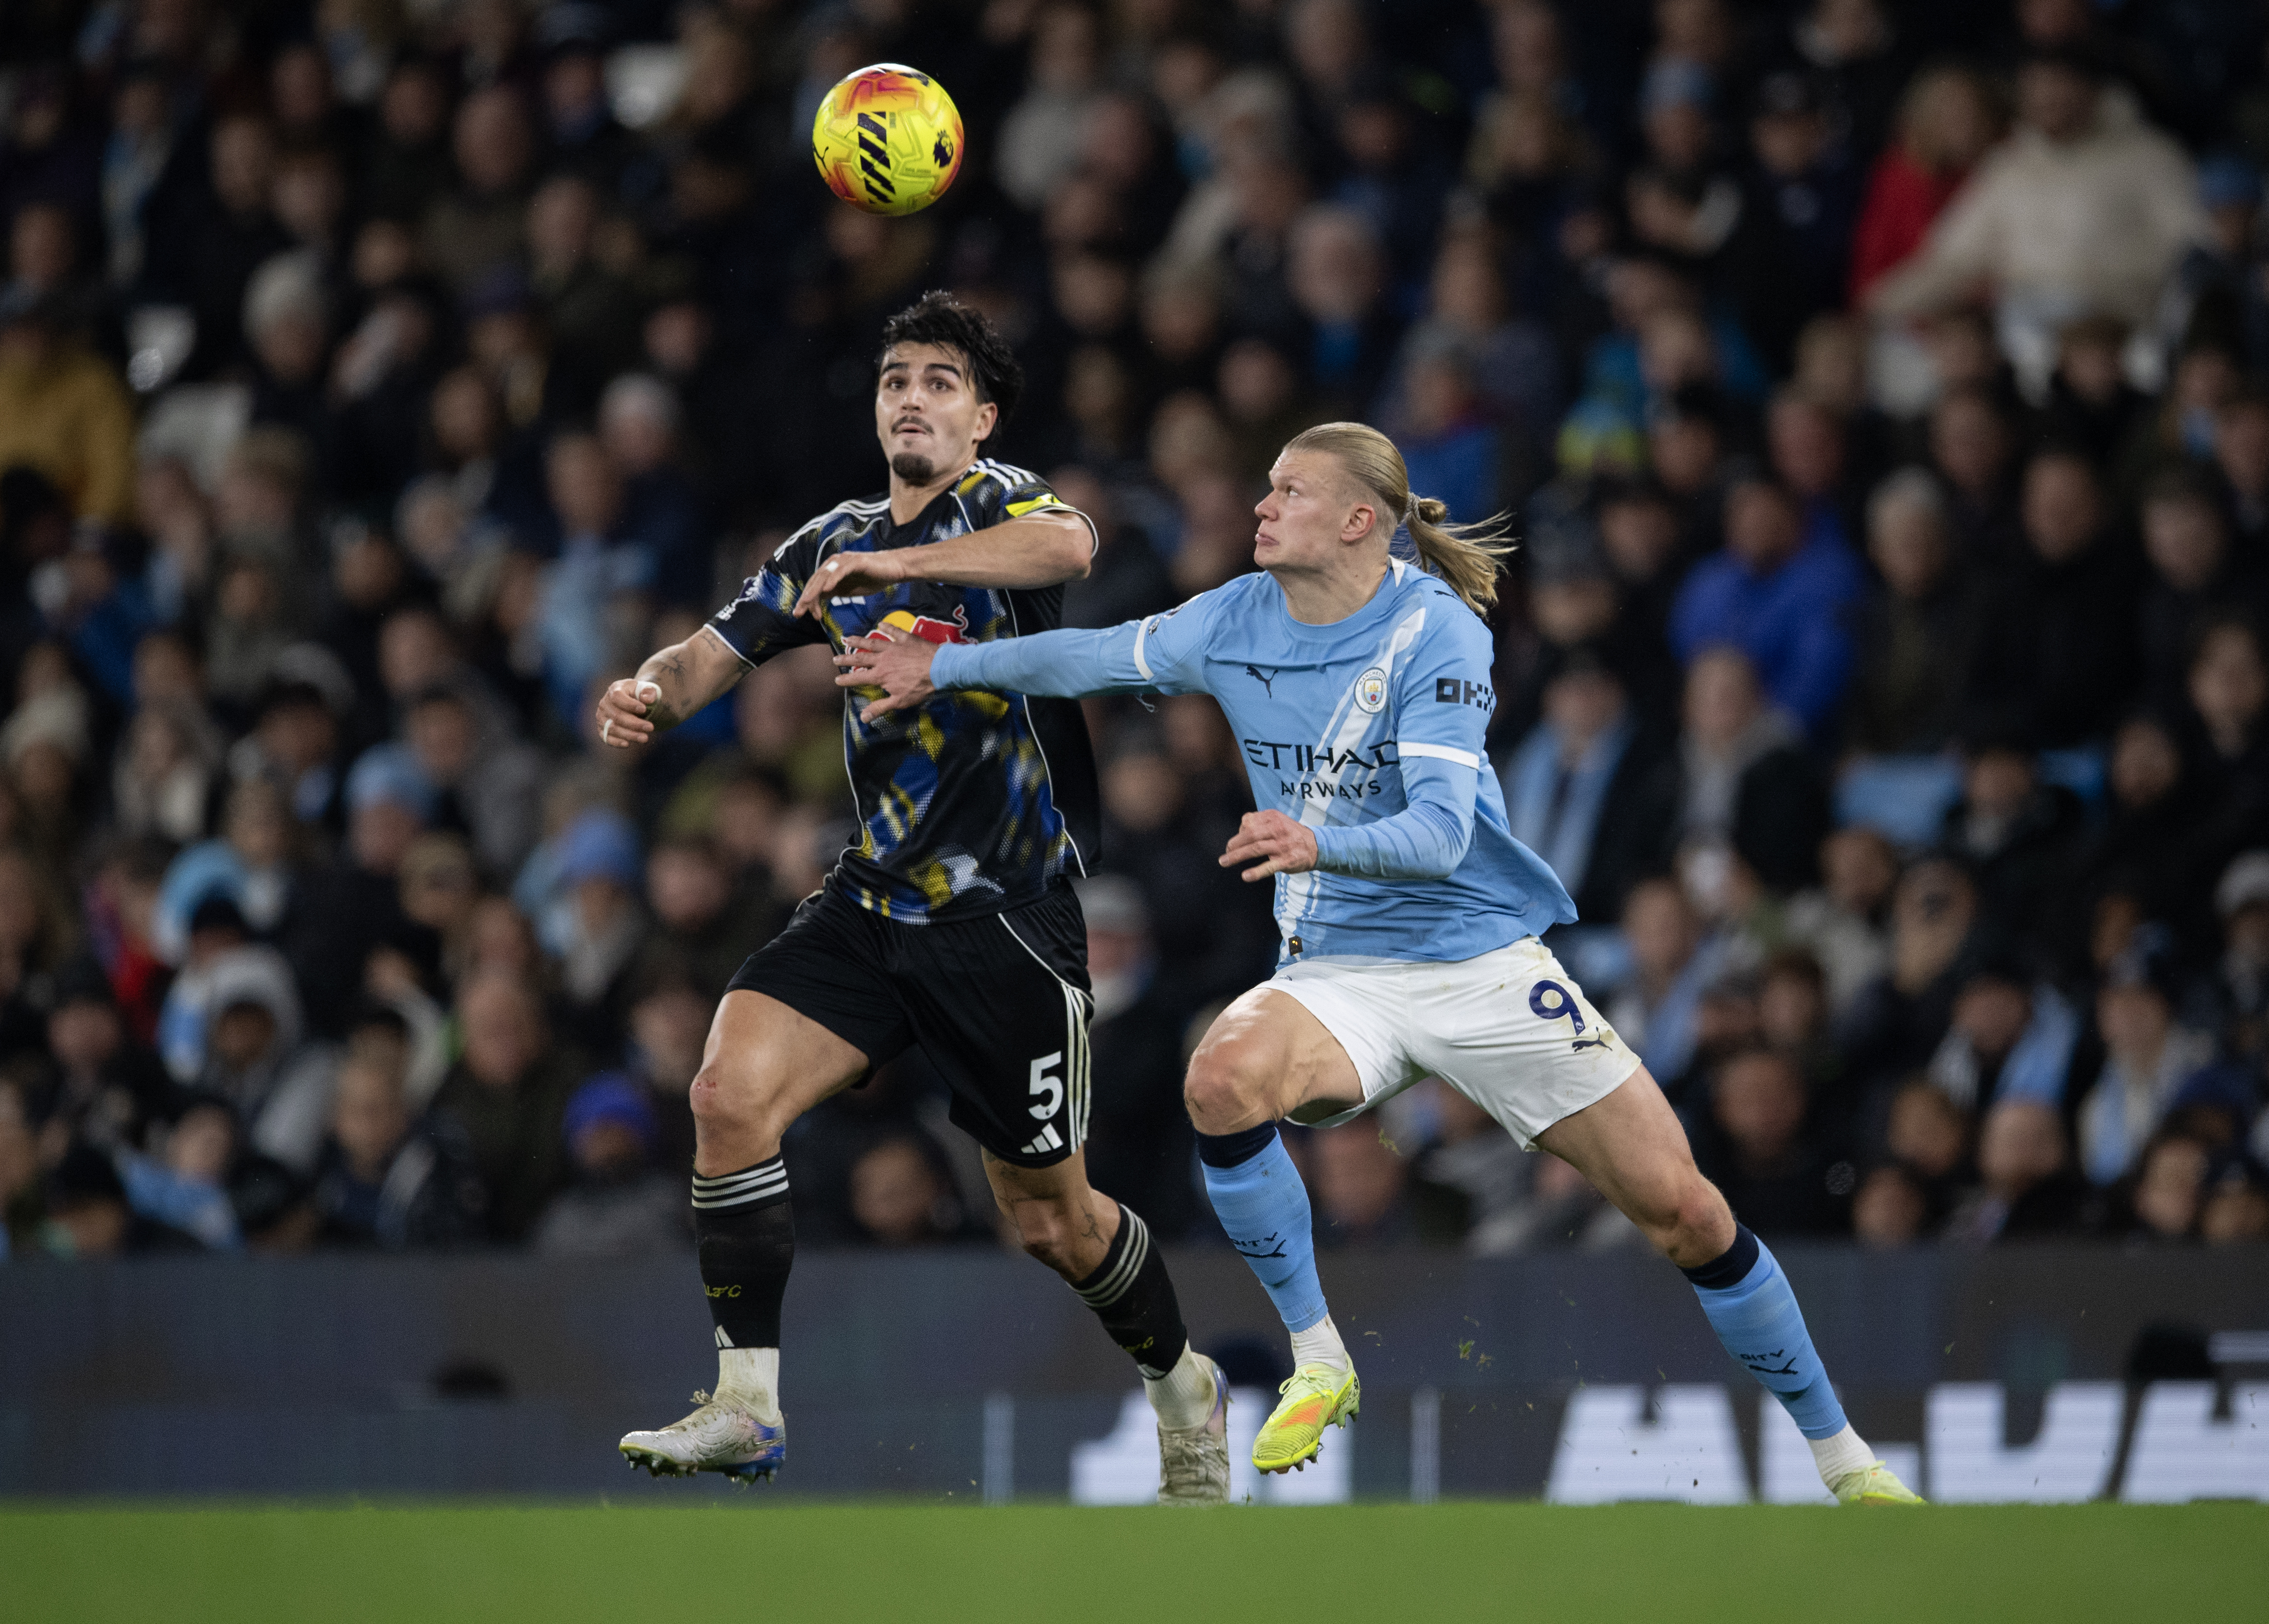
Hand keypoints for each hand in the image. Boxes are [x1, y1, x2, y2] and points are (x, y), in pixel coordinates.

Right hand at [595, 677, 661, 748]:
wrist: (631, 701)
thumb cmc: (638, 695)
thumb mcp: (645, 689)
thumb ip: (649, 692)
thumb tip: (648, 699)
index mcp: (614, 689)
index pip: (617, 697)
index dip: (630, 704)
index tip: (644, 709)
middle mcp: (604, 703)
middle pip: (617, 715)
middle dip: (635, 723)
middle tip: (650, 727)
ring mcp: (601, 717)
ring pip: (613, 728)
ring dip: (629, 734)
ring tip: (645, 738)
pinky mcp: (602, 729)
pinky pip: (606, 737)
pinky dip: (615, 742)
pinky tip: (627, 744)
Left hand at [793, 550, 907, 617]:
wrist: (892, 569)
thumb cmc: (871, 578)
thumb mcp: (847, 589)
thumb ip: (833, 592)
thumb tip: (817, 600)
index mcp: (831, 570)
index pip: (814, 586)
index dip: (807, 600)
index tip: (802, 614)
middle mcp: (834, 562)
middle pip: (815, 581)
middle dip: (805, 597)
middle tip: (798, 612)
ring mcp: (844, 560)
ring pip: (825, 576)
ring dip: (814, 590)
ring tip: (807, 602)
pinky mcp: (855, 561)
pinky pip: (841, 571)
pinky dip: (833, 579)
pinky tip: (826, 590)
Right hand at [834, 627, 937, 720]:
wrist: (939, 668)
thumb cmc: (920, 687)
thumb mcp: (899, 701)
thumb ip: (880, 707)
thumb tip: (863, 718)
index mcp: (880, 675)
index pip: (859, 677)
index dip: (847, 679)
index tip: (837, 679)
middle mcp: (883, 659)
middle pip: (861, 658)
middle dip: (847, 658)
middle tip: (835, 658)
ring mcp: (893, 647)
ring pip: (872, 642)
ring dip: (859, 640)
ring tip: (848, 638)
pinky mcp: (905, 639)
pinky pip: (894, 631)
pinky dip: (886, 627)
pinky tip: (880, 624)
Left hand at [1220, 810, 1317, 881]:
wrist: (1316, 846)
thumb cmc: (1291, 834)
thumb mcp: (1278, 820)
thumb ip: (1259, 822)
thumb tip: (1239, 831)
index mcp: (1273, 817)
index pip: (1248, 821)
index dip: (1239, 831)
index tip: (1236, 841)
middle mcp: (1277, 829)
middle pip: (1249, 835)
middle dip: (1233, 844)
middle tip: (1225, 852)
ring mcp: (1282, 845)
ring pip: (1256, 848)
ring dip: (1237, 856)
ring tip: (1225, 862)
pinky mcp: (1287, 860)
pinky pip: (1269, 867)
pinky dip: (1256, 872)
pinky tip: (1246, 876)